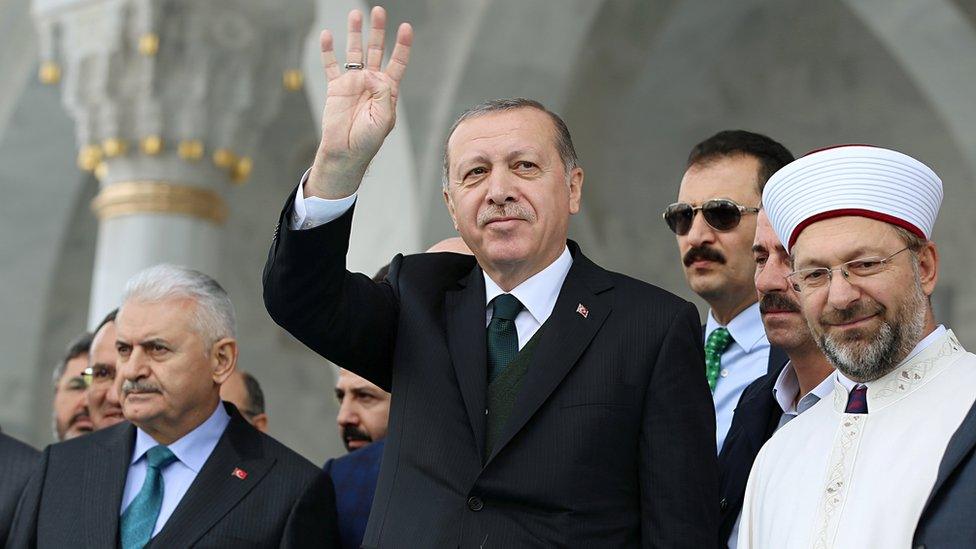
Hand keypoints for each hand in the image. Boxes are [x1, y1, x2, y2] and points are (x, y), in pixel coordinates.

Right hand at [307, 6, 412, 198]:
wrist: (345, 151)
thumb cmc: (368, 140)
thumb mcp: (384, 118)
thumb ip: (383, 94)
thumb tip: (373, 74)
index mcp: (387, 90)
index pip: (397, 62)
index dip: (402, 45)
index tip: (406, 28)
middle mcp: (371, 82)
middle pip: (376, 50)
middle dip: (378, 31)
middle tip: (379, 11)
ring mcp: (353, 82)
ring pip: (354, 52)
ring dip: (355, 34)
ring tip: (355, 14)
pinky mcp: (336, 87)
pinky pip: (331, 65)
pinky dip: (328, 50)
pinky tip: (328, 36)